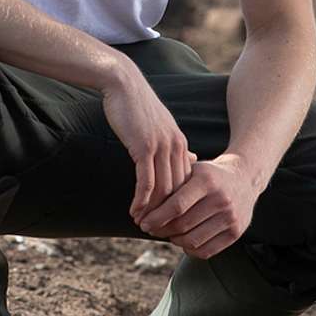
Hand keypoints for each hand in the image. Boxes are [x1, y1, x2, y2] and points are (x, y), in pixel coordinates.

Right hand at [100, 65, 195, 224]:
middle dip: (169, 212)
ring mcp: (161, 147)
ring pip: (163, 189)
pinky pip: (146, 182)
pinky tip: (134, 211)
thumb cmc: (138, 106)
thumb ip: (175, 145)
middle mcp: (176, 146)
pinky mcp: (144, 147)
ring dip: (153, 211)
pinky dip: (141, 200)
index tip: (170, 219)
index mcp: (181, 143)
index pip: (186, 182)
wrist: (123, 84)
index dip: (179, 203)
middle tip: (159, 230)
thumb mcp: (162, 126)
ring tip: (143, 225)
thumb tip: (192, 159)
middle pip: (178, 190)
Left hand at [136, 153, 262, 259]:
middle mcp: (221, 199)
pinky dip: (190, 249)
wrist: (245, 178)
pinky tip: (184, 241)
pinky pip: (206, 251)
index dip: (157, 217)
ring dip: (174, 240)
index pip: (176, 205)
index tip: (143, 222)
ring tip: (167, 234)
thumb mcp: (194, 169)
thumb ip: (172, 183)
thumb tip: (143, 206)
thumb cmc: (210, 175)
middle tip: (150, 230)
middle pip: (183, 225)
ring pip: (193, 240)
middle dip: (161, 230)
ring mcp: (230, 217)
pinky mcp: (236, 232)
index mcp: (206, 181)